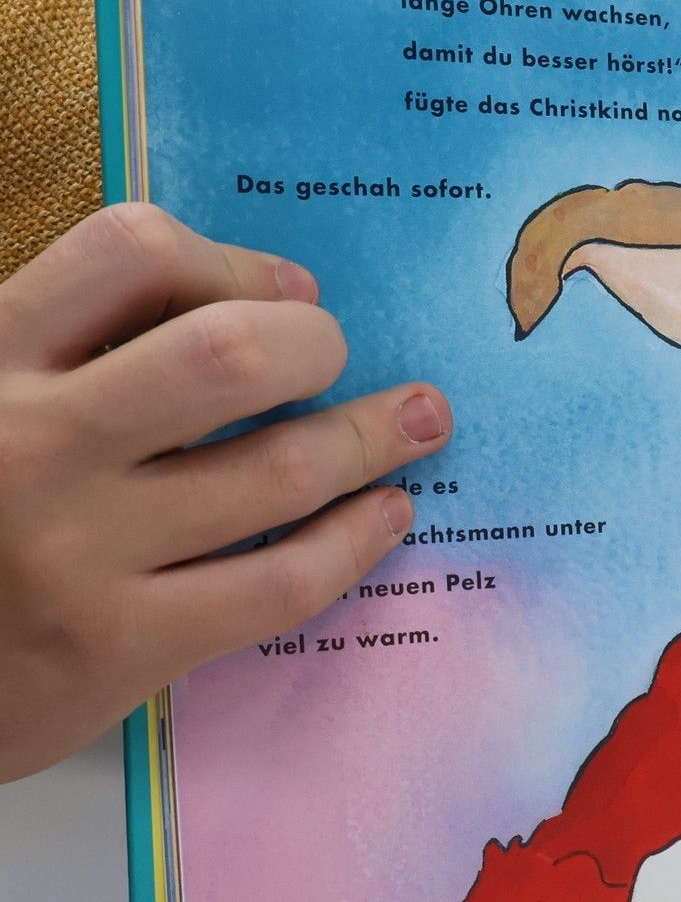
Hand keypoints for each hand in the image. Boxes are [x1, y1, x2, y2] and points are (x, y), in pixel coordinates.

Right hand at [0, 206, 451, 783]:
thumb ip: (68, 347)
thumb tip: (250, 302)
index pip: (133, 254)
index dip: (234, 262)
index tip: (284, 291)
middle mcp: (28, 443)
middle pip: (228, 355)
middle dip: (314, 345)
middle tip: (338, 356)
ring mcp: (74, 552)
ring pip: (277, 472)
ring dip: (371, 438)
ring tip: (419, 422)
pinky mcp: (116, 648)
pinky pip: (279, 582)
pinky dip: (356, 541)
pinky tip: (387, 515)